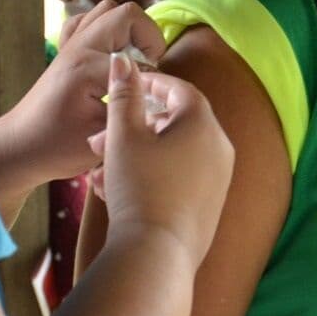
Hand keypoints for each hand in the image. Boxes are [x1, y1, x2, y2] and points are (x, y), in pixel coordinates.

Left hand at [0, 1, 168, 188]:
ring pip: (108, 11)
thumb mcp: (102, 138)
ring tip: (135, 58)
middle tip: (151, 67)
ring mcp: (70, 45)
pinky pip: (88, 21)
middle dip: (149, 37)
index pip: (140, 62)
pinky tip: (112, 54)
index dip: (154, 84)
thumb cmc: (56, 148)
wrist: (19, 148)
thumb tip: (160, 101)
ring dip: (129, 29)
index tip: (153, 105)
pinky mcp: (65, 51)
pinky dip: (106, 30)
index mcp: (87, 66)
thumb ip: (132, 114)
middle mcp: (78, 47)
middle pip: (127, 14)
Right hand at [96, 51, 233, 265]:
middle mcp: (219, 148)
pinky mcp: (209, 206)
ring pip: (171, 154)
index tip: (125, 86)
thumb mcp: (124, 136)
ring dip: (133, 156)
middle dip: (131, 129)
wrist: (156, 255)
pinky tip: (112, 192)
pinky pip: (178, 179)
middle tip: (98, 140)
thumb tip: (125, 60)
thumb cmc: (139, 187)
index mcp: (204, 124)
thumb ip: (125, 94)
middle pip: (173, 124)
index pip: (180, 90)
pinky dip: (148, 177)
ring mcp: (218, 179)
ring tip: (97, 172)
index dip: (149, 84)